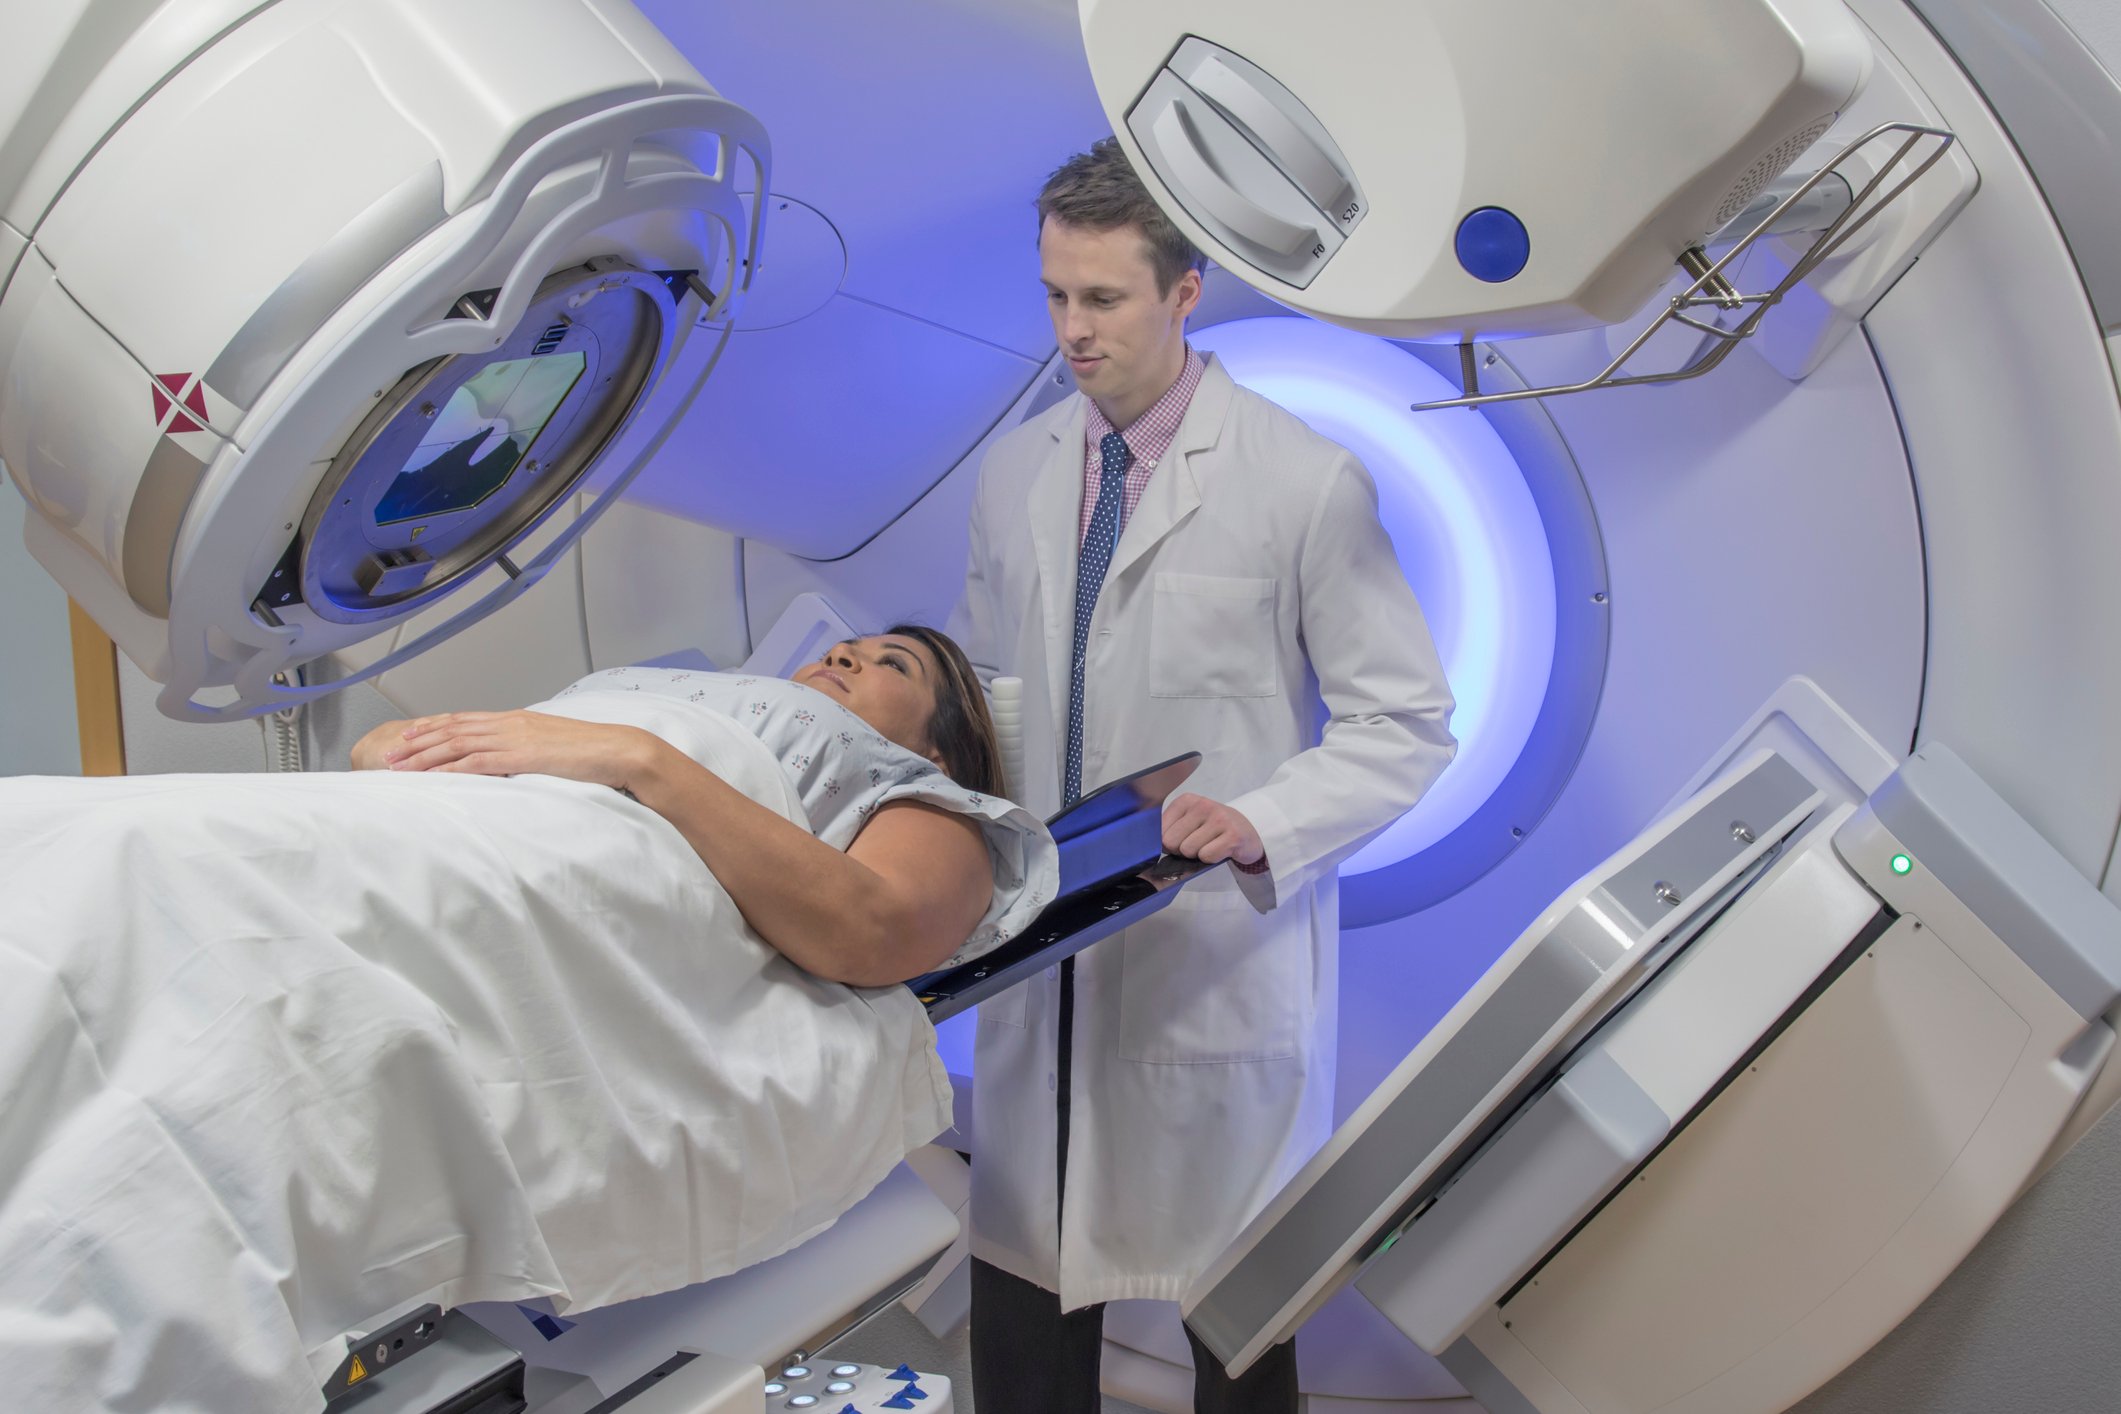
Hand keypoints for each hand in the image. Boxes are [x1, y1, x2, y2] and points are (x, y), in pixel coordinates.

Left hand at [379, 710, 655, 789]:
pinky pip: (477, 761)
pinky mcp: (521, 756)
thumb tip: (514, 759)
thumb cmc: (593, 752)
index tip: (409, 734)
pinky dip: (450, 768)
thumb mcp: (554, 745)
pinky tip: (432, 775)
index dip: (433, 726)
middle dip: (418, 742)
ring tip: (399, 766)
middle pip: (453, 729)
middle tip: (390, 752)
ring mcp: (514, 738)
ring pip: (457, 743)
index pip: (465, 720)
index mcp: (517, 720)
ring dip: (424, 756)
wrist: (617, 749)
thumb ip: (529, 748)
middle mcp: (510, 724)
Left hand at [1161, 793, 1264, 866]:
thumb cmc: (1213, 828)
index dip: (1168, 842)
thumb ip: (1170, 829)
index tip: (1182, 839)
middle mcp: (1202, 805)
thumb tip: (1155, 847)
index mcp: (1187, 800)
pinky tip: (1220, 850)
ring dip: (1197, 855)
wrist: (1248, 830)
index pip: (1159, 830)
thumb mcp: (1190, 821)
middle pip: (1171, 841)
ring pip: (1188, 850)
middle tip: (1197, 844)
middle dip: (1181, 850)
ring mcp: (1219, 819)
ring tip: (1210, 845)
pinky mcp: (1233, 835)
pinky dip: (1211, 859)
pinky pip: (1207, 856)